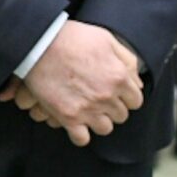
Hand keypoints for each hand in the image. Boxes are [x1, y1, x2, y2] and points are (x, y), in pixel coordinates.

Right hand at [20, 20, 143, 143]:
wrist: (38, 44)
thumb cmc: (71, 38)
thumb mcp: (105, 39)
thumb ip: (126, 59)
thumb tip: (137, 81)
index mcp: (118, 77)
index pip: (136, 101)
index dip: (126, 97)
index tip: (117, 93)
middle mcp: (107, 96)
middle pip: (121, 115)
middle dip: (112, 108)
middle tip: (99, 99)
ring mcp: (88, 109)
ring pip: (105, 128)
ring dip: (98, 121)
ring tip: (88, 111)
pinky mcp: (68, 117)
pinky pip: (82, 139)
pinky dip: (80, 134)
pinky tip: (75, 123)